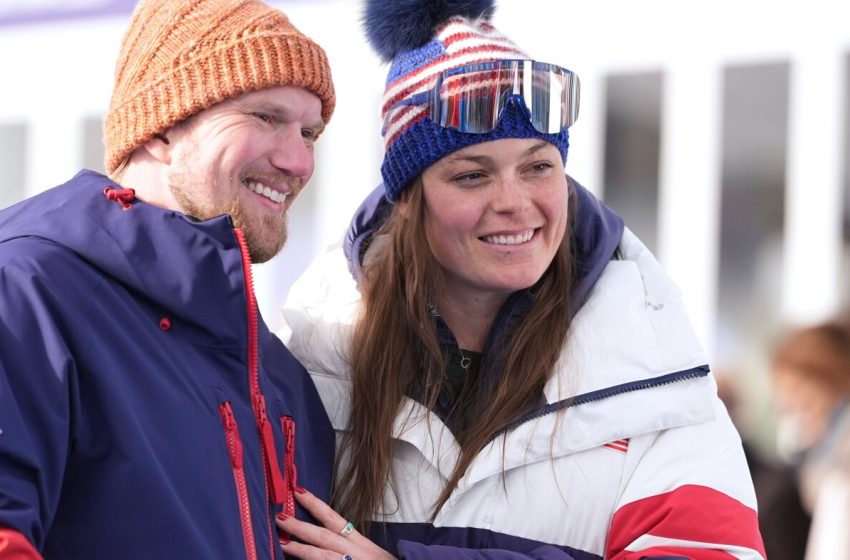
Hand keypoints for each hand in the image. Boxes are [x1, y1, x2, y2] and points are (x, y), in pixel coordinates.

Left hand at [277, 487, 395, 559]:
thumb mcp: (371, 555)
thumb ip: (350, 547)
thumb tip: (329, 541)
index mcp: (359, 542)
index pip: (334, 519)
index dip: (315, 505)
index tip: (298, 491)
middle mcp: (354, 551)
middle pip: (323, 535)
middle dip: (300, 526)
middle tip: (279, 515)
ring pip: (321, 556)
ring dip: (300, 549)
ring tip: (280, 542)